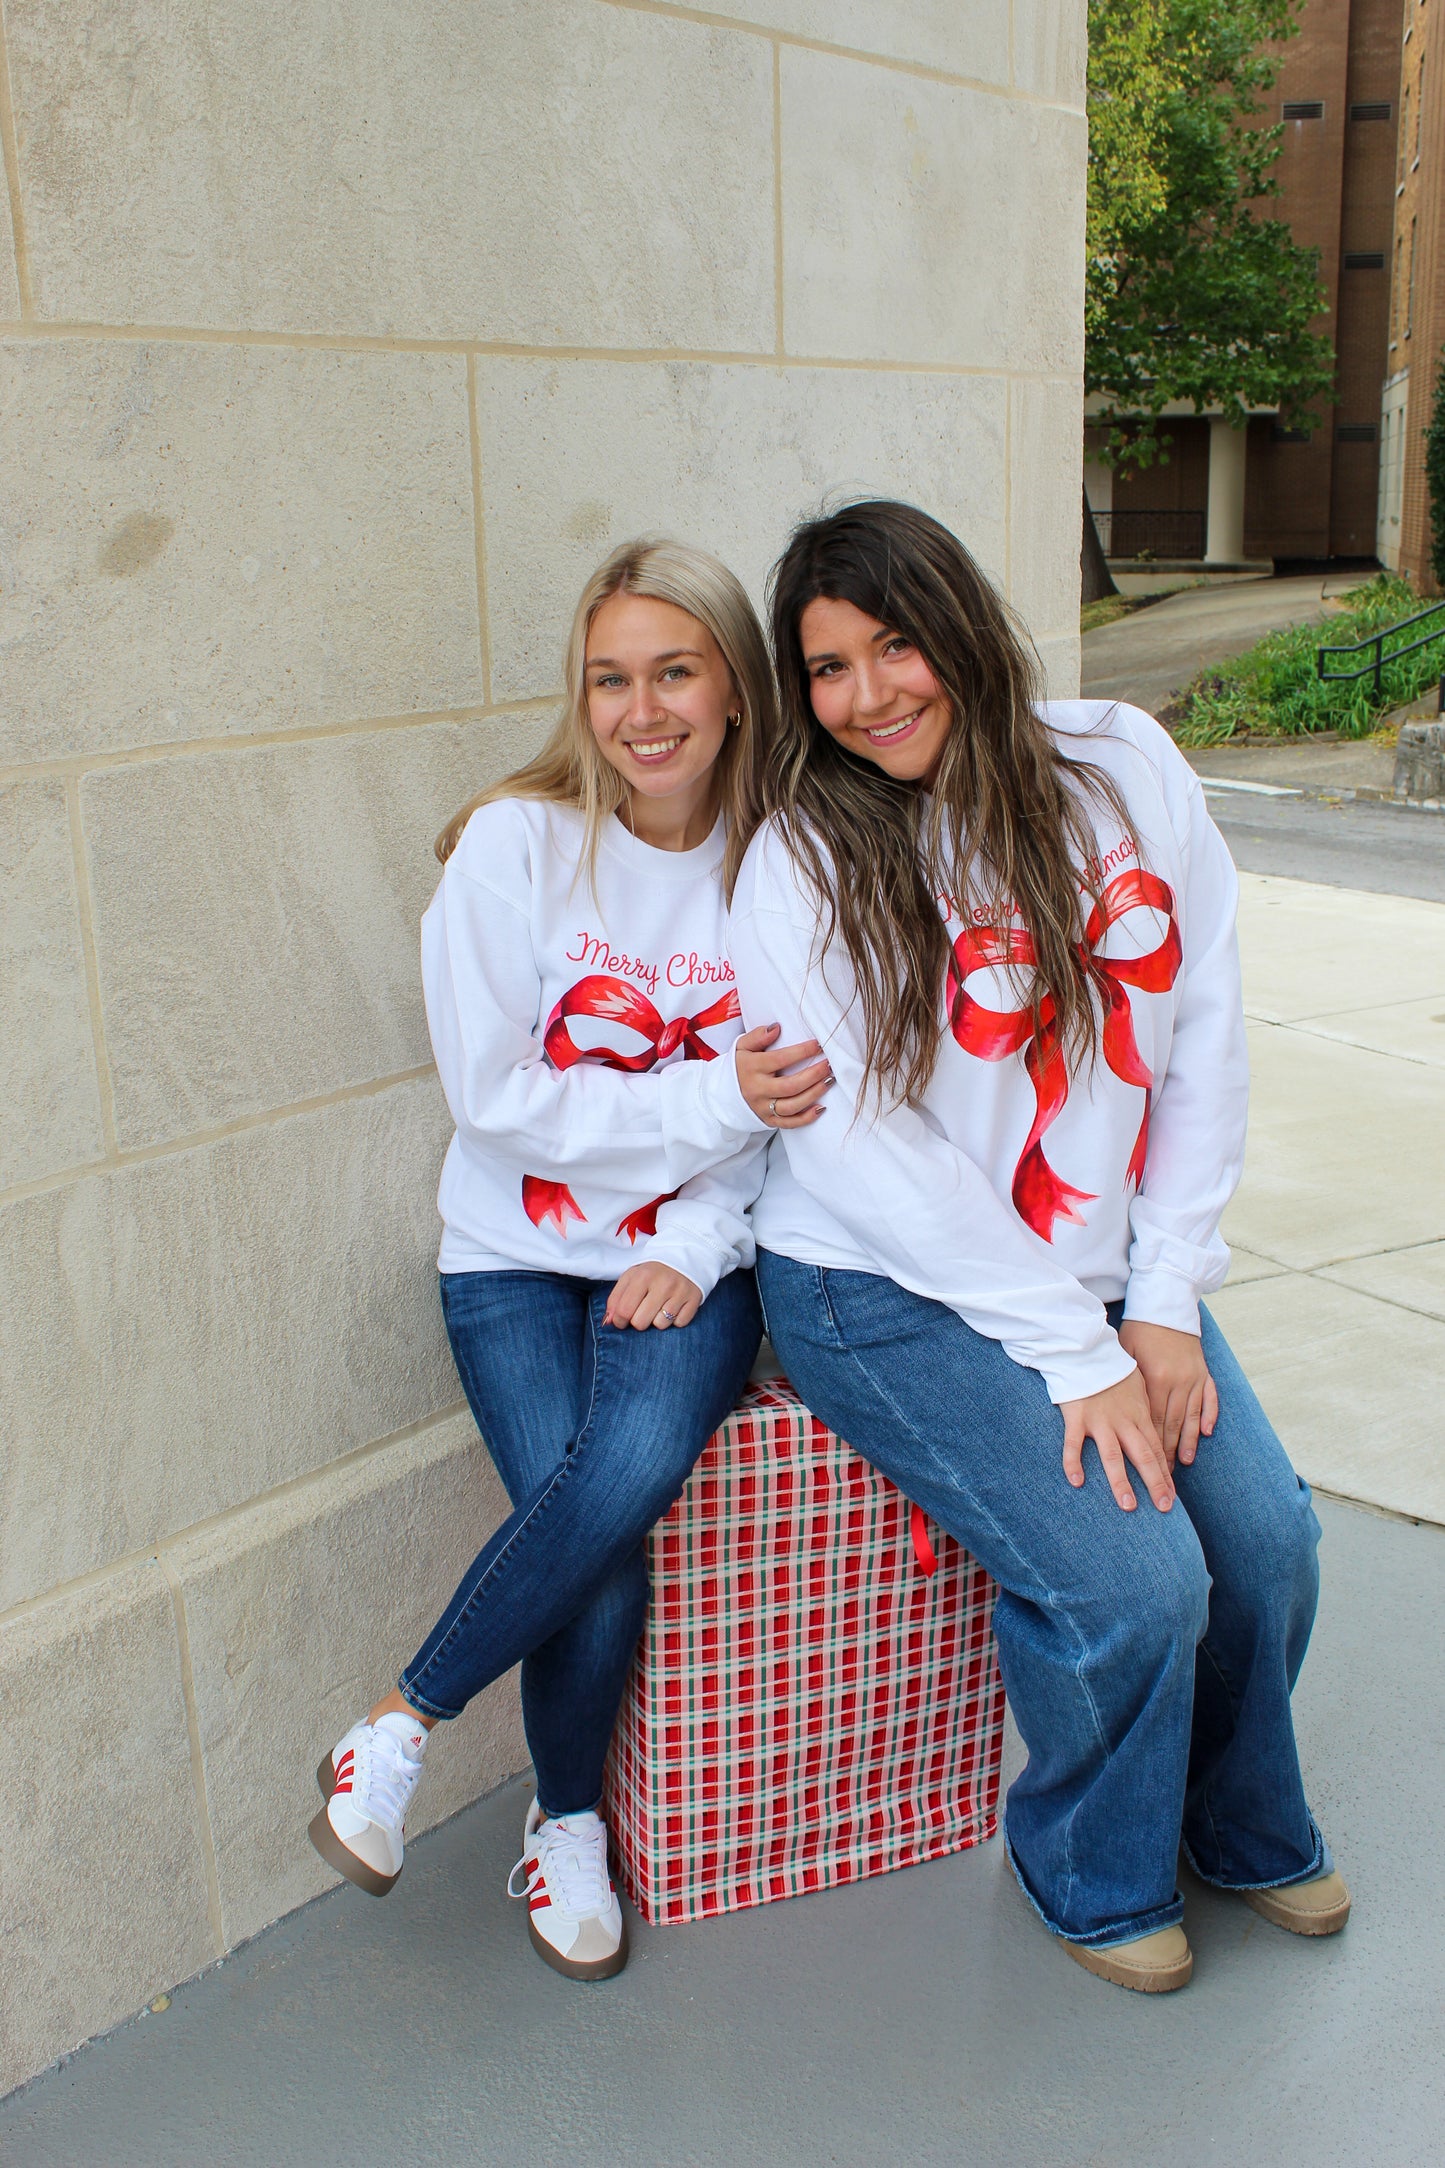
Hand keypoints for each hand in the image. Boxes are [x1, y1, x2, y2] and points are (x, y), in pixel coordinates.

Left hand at [605, 1263, 702, 1330]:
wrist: (685, 1256)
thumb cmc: (653, 1272)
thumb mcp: (631, 1277)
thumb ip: (616, 1298)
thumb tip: (608, 1322)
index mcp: (643, 1276)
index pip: (624, 1310)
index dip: (619, 1321)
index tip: (622, 1320)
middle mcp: (663, 1284)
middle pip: (640, 1322)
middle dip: (638, 1322)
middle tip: (642, 1312)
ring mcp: (680, 1292)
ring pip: (660, 1325)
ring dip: (657, 1320)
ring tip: (660, 1307)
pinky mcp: (694, 1299)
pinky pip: (679, 1324)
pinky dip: (675, 1320)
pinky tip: (674, 1307)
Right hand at [734, 1023, 832, 1128]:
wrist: (723, 1094)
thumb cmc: (739, 1066)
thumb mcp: (741, 1046)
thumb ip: (757, 1036)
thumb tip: (776, 1028)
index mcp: (751, 1068)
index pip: (780, 1059)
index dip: (801, 1052)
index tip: (818, 1044)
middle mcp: (757, 1089)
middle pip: (790, 1086)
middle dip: (813, 1075)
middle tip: (829, 1065)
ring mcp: (763, 1107)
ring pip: (792, 1106)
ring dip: (814, 1094)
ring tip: (829, 1081)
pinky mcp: (768, 1120)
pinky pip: (789, 1123)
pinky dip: (806, 1118)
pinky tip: (821, 1108)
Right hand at [1059, 1368, 1174, 1513]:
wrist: (1087, 1349)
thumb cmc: (1112, 1368)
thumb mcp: (1138, 1387)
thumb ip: (1145, 1410)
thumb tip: (1155, 1431)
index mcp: (1138, 1415)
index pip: (1155, 1450)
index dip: (1164, 1474)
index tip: (1172, 1496)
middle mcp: (1122, 1421)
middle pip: (1142, 1457)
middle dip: (1155, 1483)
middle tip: (1164, 1508)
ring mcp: (1099, 1421)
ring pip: (1113, 1456)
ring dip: (1121, 1482)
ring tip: (1128, 1506)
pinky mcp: (1077, 1417)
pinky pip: (1074, 1444)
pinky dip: (1074, 1463)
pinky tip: (1077, 1482)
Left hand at [1117, 1320, 1217, 1468]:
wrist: (1166, 1306)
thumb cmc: (1139, 1330)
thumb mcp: (1126, 1354)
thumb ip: (1127, 1384)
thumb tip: (1118, 1414)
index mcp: (1155, 1378)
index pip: (1153, 1420)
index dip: (1151, 1445)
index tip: (1147, 1466)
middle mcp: (1177, 1381)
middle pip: (1172, 1423)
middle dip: (1168, 1451)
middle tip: (1164, 1475)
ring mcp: (1193, 1377)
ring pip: (1191, 1415)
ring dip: (1188, 1441)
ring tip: (1184, 1462)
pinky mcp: (1203, 1372)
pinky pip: (1209, 1398)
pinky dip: (1208, 1416)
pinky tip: (1206, 1434)